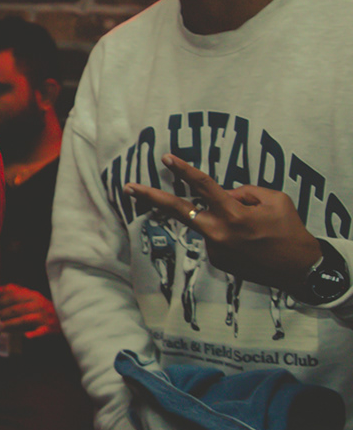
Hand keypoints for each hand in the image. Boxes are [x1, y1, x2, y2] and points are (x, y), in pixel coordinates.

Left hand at [0, 284, 58, 338]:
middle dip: (3, 313)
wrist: (64, 317)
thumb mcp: (31, 296)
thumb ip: (15, 291)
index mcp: (33, 295)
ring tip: (0, 328)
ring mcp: (44, 317)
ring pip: (25, 320)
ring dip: (12, 324)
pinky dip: (34, 334)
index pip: (14, 295)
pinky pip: (41, 331)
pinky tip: (26, 336)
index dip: (0, 300)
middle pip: (17, 308)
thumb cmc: (41, 307)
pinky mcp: (49, 328)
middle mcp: (38, 304)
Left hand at [124, 154, 325, 292]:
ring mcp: (215, 249)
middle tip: (129, 187)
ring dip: (223, 220)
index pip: (204, 187)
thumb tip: (224, 194)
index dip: (185, 171)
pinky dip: (229, 234)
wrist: (300, 270)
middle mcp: (219, 233)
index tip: (166, 158)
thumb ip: (246, 192)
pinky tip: (250, 245)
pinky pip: (216, 237)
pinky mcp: (217, 261)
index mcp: (235, 214)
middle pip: (179, 210)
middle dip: (151, 197)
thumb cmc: (290, 231)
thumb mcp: (276, 200)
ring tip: (255, 232)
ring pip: (209, 222)